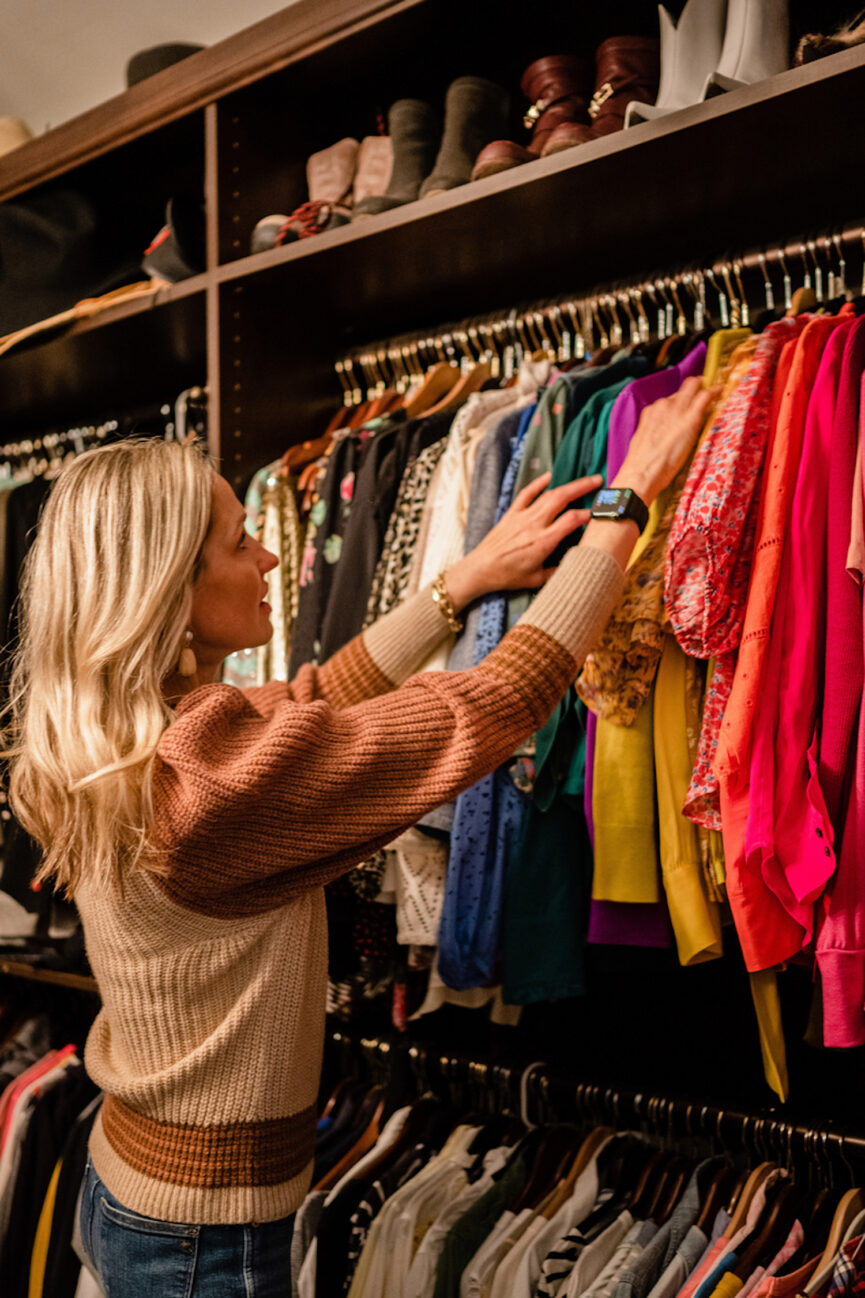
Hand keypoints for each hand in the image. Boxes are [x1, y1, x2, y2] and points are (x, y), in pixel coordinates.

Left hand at [445, 471, 603, 608]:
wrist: (480, 569)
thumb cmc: (508, 576)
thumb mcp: (536, 580)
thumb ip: (558, 570)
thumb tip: (575, 562)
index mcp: (543, 541)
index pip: (571, 521)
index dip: (587, 514)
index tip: (597, 513)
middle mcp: (534, 525)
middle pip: (562, 499)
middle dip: (582, 487)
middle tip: (598, 480)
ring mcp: (522, 516)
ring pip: (548, 495)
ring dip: (567, 485)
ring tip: (583, 480)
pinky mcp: (511, 514)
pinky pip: (526, 494)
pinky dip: (538, 484)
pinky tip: (549, 476)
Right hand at [612, 376, 720, 503]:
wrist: (642, 471)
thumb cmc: (643, 465)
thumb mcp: (647, 442)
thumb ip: (658, 432)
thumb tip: (668, 434)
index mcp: (651, 412)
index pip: (671, 399)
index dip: (682, 399)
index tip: (690, 401)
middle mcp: (663, 405)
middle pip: (684, 388)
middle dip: (696, 386)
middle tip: (708, 389)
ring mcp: (677, 409)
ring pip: (694, 388)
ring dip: (706, 390)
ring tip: (717, 392)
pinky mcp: (691, 417)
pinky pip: (705, 396)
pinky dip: (715, 391)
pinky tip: (722, 390)